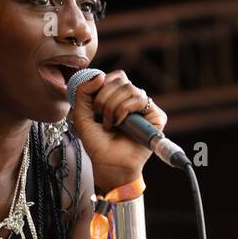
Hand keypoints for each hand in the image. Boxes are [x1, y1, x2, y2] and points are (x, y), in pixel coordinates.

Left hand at [68, 70, 168, 190]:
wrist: (108, 163)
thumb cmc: (97, 143)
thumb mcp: (81, 115)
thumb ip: (83, 92)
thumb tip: (99, 75)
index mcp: (118, 97)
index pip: (114, 77)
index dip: (101, 86)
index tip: (94, 106)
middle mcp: (133, 100)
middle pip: (121, 80)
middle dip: (104, 98)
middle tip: (101, 117)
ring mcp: (145, 108)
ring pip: (130, 88)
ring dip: (113, 106)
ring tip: (110, 124)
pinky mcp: (156, 117)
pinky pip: (140, 99)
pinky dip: (125, 110)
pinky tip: (122, 124)